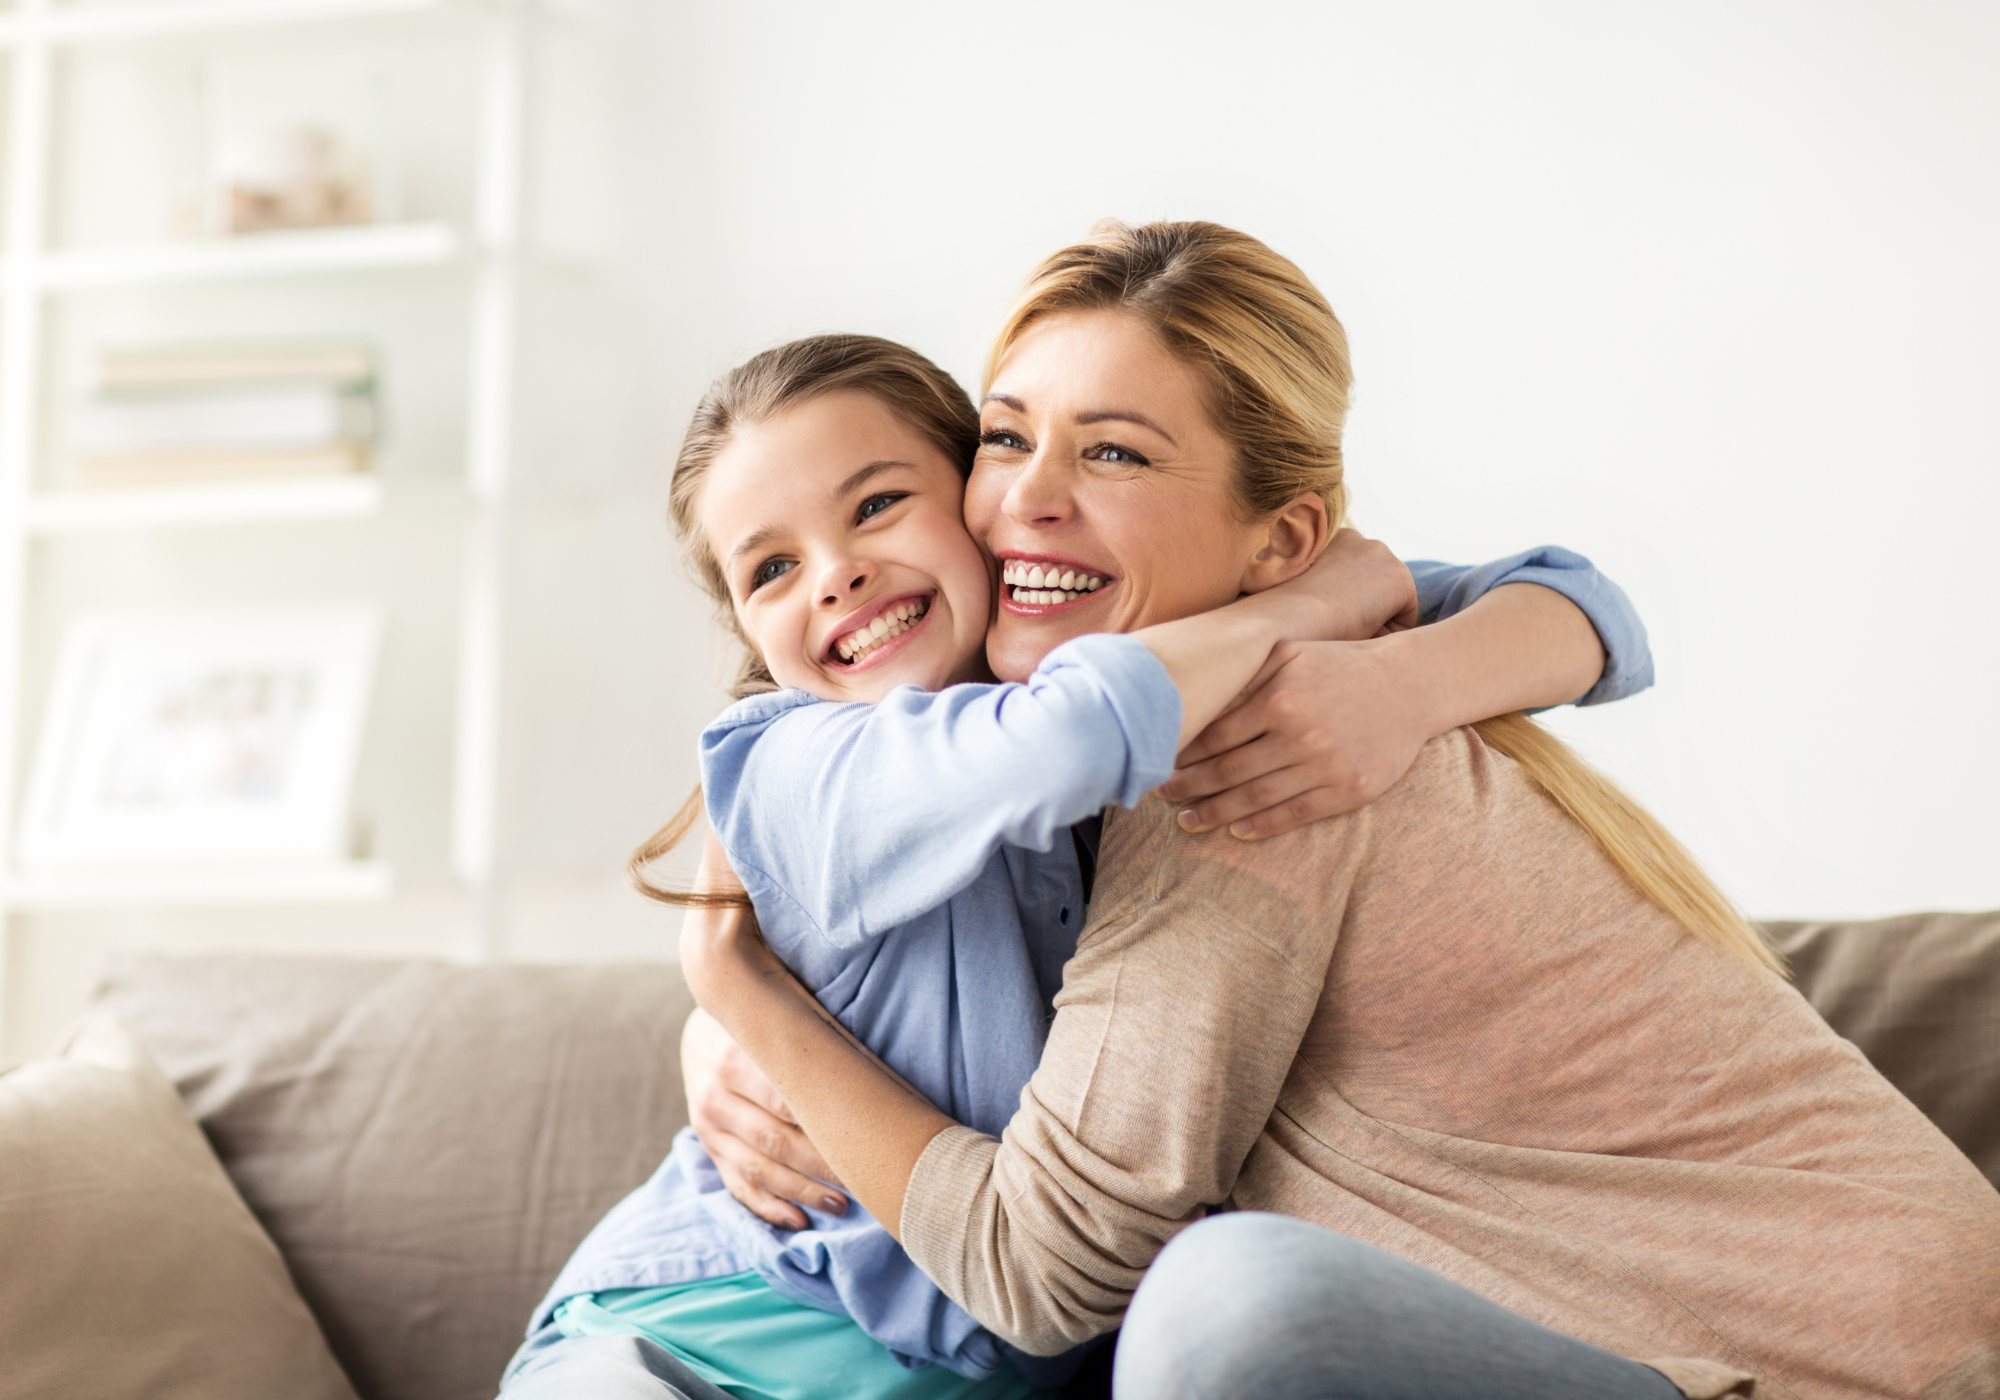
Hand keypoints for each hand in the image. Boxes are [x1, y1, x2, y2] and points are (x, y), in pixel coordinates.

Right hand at [681, 1005, 848, 1229]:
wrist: (701, 1028)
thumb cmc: (758, 1018)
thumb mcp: (774, 1012)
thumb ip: (807, 1037)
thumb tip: (866, 1066)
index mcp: (733, 1058)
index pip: (786, 1101)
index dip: (825, 1125)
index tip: (864, 1141)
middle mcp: (715, 1097)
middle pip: (776, 1141)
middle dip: (821, 1166)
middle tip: (862, 1180)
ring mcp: (707, 1127)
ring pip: (757, 1169)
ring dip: (801, 1192)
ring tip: (842, 1205)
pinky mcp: (707, 1148)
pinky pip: (737, 1185)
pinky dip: (768, 1208)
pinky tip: (799, 1221)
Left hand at [1160, 635, 1433, 838]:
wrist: (1410, 687)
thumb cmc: (1341, 665)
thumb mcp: (1292, 652)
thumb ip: (1247, 668)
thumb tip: (1196, 686)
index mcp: (1281, 698)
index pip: (1217, 734)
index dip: (1183, 753)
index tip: (1158, 761)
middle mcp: (1300, 734)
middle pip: (1229, 770)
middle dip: (1188, 786)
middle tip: (1158, 794)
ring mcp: (1325, 766)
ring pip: (1256, 797)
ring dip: (1215, 812)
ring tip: (1186, 820)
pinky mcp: (1349, 790)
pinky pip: (1295, 814)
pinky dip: (1261, 825)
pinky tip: (1235, 831)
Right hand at [1272, 527, 1419, 641]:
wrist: (1287, 617)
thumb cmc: (1286, 613)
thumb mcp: (1305, 590)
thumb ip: (1329, 588)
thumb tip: (1349, 608)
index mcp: (1337, 539)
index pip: (1361, 579)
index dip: (1351, 605)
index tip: (1330, 618)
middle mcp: (1364, 542)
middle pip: (1381, 589)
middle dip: (1368, 610)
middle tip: (1339, 628)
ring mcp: (1385, 559)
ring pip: (1394, 603)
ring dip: (1377, 620)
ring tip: (1345, 629)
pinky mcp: (1400, 580)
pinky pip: (1405, 619)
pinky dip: (1388, 632)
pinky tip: (1359, 632)